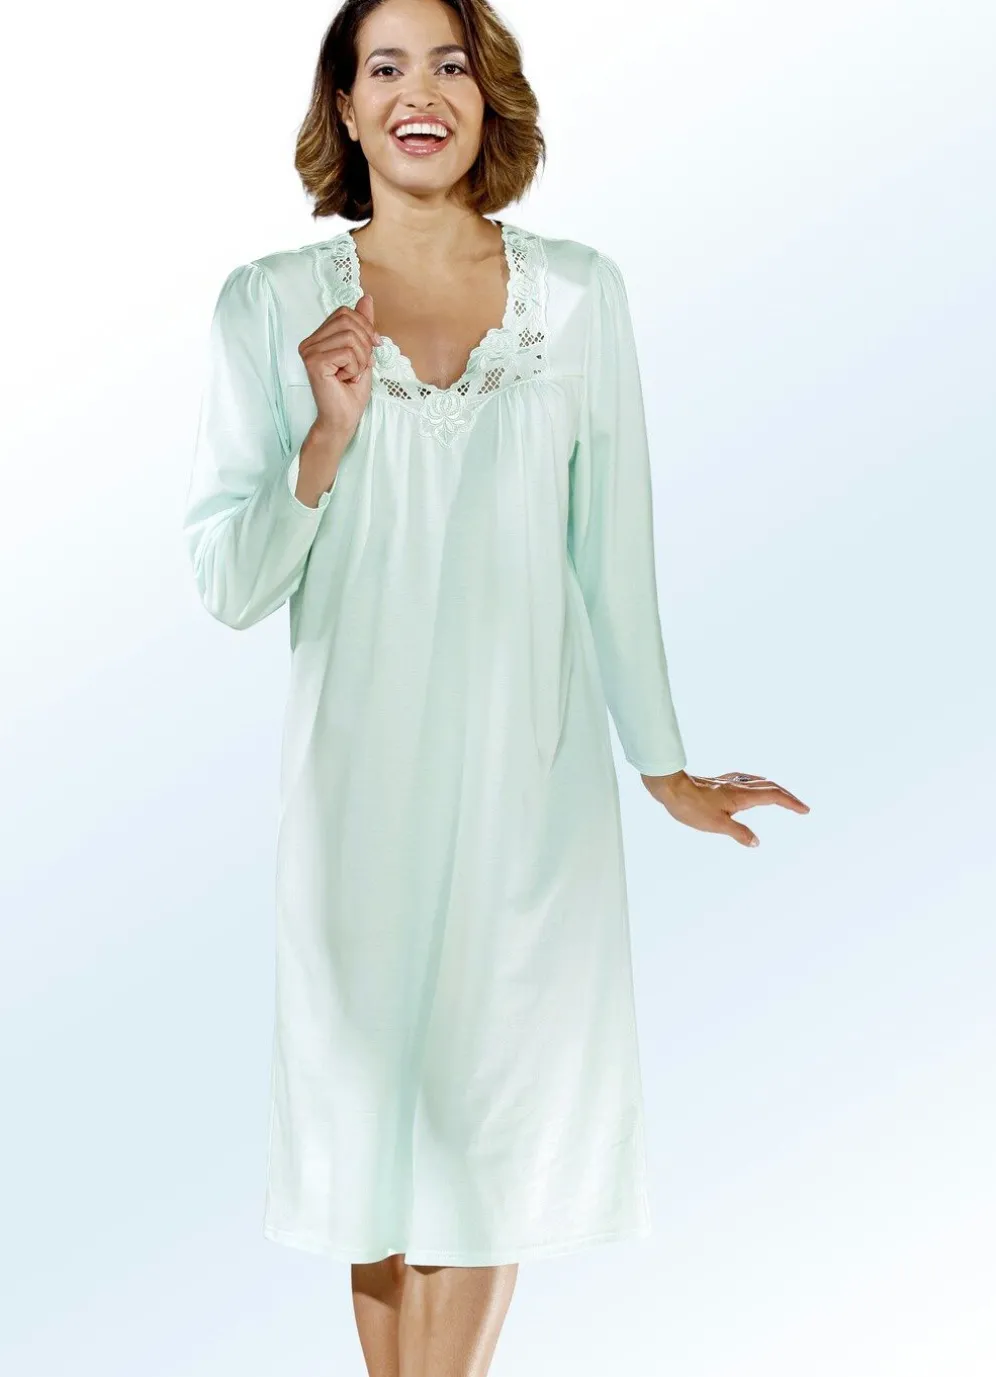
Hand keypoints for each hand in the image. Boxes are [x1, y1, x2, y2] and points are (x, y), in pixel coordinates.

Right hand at [297, 293, 380, 443]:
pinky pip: (347, 352)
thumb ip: (362, 325)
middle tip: (359, 366)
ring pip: (349, 336)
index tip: (371, 349)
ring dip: (360, 359)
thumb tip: (366, 297)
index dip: (365, 328)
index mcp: (318, 337)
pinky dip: (355, 368)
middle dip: (364, 343)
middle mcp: (309, 342)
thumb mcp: (363, 352)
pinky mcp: (313, 362)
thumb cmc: (351, 391)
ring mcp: (309, 351)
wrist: (343, 419)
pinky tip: (345, 379)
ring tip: (351, 374)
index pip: (345, 313)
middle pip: (348, 320)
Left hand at [640, 769, 809, 847]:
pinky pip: (745, 781)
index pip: (774, 797)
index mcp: (742, 796)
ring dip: (773, 789)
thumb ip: (739, 833)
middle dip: (787, 797)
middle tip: (800, 806)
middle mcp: (738, 786)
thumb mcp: (717, 825)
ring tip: (781, 797)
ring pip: (758, 782)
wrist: (670, 788)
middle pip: (770, 787)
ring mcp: (728, 783)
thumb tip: (756, 842)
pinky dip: (757, 785)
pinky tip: (750, 788)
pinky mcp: (719, 783)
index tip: (805, 810)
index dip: (791, 803)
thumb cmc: (691, 806)